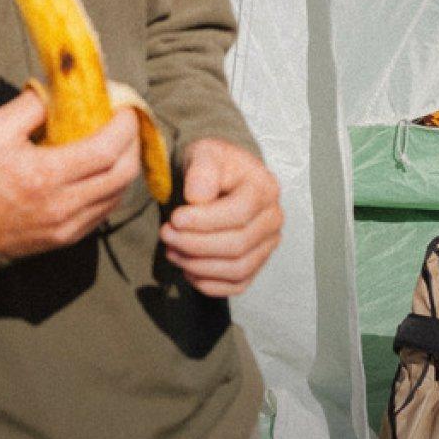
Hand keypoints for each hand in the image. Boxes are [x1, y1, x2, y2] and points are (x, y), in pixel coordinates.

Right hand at [0, 90, 140, 257]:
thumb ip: (33, 106)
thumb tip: (65, 90)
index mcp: (45, 175)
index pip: (107, 150)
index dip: (125, 127)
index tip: (126, 107)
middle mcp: (62, 205)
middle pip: (123, 174)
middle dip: (134, 145)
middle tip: (128, 124)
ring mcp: (67, 226)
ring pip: (119, 196)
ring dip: (127, 167)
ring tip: (120, 144)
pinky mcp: (66, 239)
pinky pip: (105, 212)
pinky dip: (114, 189)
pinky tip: (105, 171)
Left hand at [159, 139, 282, 296]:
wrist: (218, 178)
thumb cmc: (212, 165)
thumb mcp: (205, 153)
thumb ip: (202, 170)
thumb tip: (197, 198)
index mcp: (265, 188)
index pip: (240, 213)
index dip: (205, 221)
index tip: (174, 218)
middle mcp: (273, 218)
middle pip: (238, 245)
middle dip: (195, 244)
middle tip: (165, 234)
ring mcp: (267, 244)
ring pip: (237, 269)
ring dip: (198, 265)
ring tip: (171, 250)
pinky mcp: (256, 263)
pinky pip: (236, 285)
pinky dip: (208, 283)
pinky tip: (187, 267)